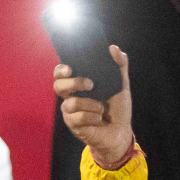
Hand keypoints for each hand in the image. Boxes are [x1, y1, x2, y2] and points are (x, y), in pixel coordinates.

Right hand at [53, 45, 133, 166]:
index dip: (60, 69)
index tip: (70, 68)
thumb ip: (119, 66)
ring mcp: (70, 112)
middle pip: (58, 86)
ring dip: (90, 104)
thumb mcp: (121, 85)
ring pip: (70, 103)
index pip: (60, 73)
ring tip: (101, 108)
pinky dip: (92, 117)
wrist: (121, 132)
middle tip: (90, 85)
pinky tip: (99, 118)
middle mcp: (71, 96)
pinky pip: (78, 118)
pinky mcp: (74, 125)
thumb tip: (113, 48)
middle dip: (73, 83)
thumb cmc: (118, 108)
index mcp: (78, 84)